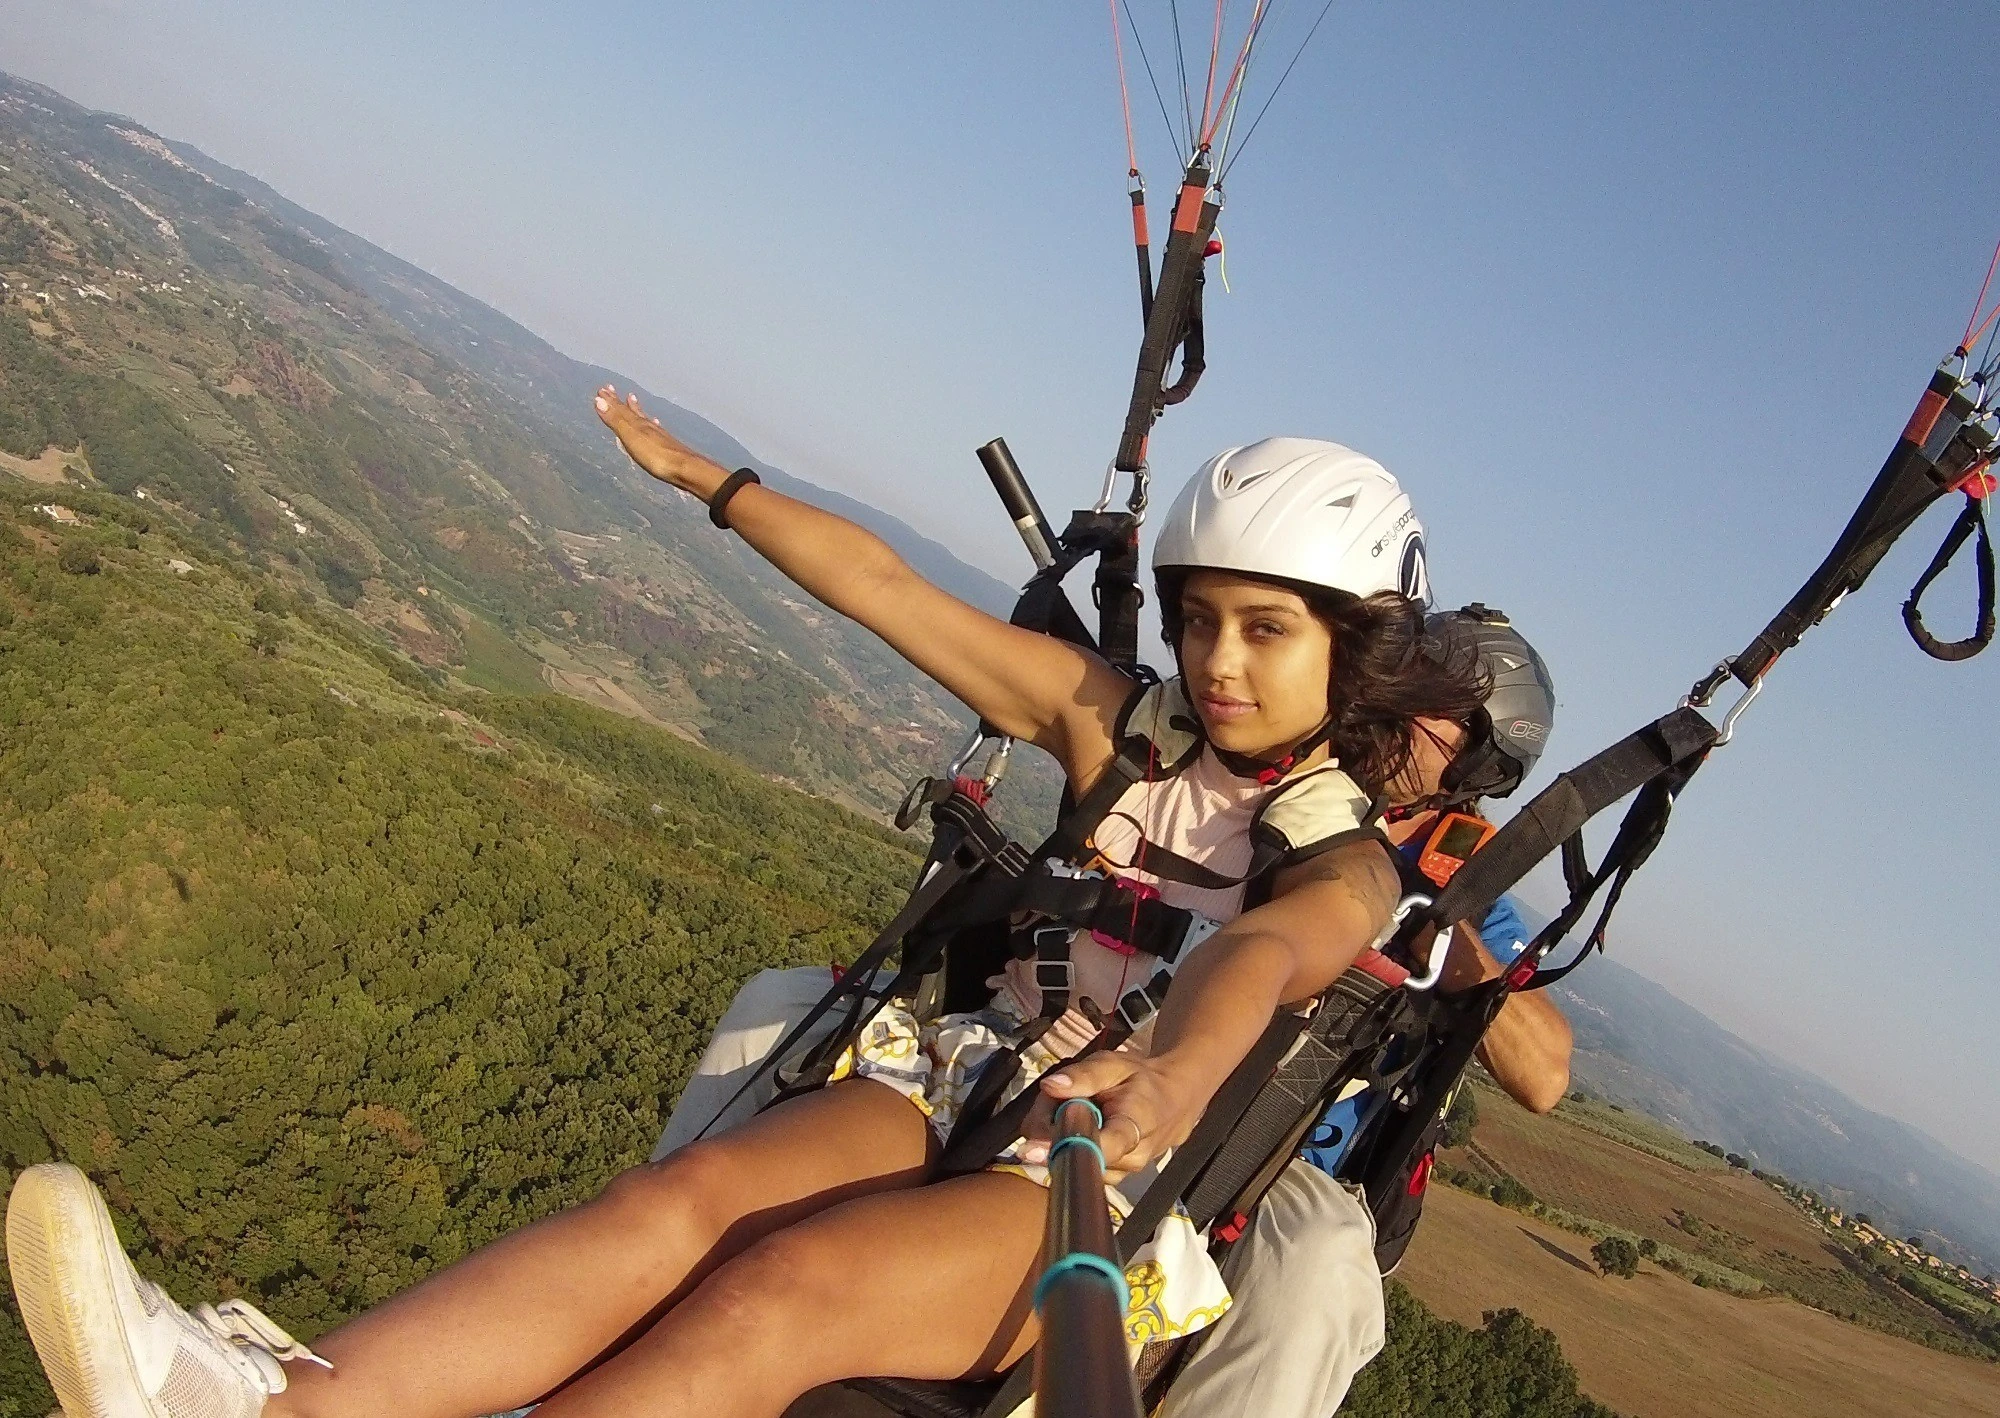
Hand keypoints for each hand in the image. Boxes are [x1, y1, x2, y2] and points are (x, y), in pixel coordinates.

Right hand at [593, 385, 723, 496]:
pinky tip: (657, 423)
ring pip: (644, 418)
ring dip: (636, 409)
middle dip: (620, 401)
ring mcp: (659, 435)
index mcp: (638, 424)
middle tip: (612, 389)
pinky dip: (653, 423)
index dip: (611, 400)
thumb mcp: (631, 437)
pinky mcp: (668, 446)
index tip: (603, 389)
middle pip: (631, 411)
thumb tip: (598, 399)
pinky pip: (656, 429)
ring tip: (632, 399)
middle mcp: (648, 426)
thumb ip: (616, 420)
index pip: (621, 409)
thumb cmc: (656, 455)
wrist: (686, 469)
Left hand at [1018, 1051, 1217, 1174]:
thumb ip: (1084, 1076)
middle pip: (1072, 1153)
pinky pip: (1077, 1165)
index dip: (1063, 1147)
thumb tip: (1051, 1086)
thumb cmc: (1143, 1080)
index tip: (1030, 1149)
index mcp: (1134, 1127)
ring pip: (1070, 1161)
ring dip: (1058, 1136)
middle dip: (1051, 1127)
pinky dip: (1068, 1145)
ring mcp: (1120, 1173)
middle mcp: (1129, 1159)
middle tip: (1056, 1097)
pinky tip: (1078, 1124)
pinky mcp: (1112, 1178)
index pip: (1099, 1146)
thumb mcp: (1114, 1064)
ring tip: (1073, 1108)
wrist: (1175, 1100)